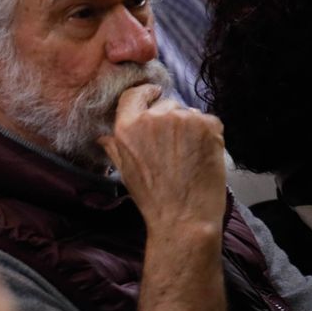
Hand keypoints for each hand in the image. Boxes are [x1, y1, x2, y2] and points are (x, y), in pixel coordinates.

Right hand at [99, 84, 226, 234]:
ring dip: (190, 126)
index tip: (153, 95)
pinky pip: (208, 120)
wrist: (184, 216)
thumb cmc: (152, 197)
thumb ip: (114, 146)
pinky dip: (208, 133)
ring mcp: (183, 119)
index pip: (134, 94)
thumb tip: (103, 137)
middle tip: (173, 143)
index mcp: (127, 127)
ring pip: (188, 112)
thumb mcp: (124, 170)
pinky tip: (202, 153)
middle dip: (169, 118)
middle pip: (165, 103)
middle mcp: (154, 118)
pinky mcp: (208, 125)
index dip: (146, 94)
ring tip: (188, 153)